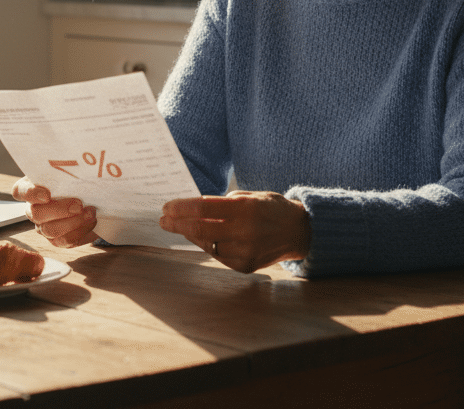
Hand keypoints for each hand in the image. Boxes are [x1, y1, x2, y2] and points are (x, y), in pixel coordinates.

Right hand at [11, 176, 98, 247]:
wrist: (89, 197)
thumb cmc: (75, 180)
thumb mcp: (69, 170)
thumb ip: (67, 168)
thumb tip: (78, 158)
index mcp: (30, 189)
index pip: (20, 191)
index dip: (31, 194)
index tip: (47, 194)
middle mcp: (33, 209)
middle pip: (37, 214)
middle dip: (60, 210)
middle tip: (79, 205)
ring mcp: (43, 227)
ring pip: (51, 230)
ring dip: (74, 222)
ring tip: (91, 213)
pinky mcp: (57, 240)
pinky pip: (66, 241)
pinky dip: (81, 231)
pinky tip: (92, 221)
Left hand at [159, 191, 310, 273]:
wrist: (299, 232)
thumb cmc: (272, 209)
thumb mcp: (250, 196)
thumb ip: (223, 202)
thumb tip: (193, 209)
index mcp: (246, 208)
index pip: (203, 208)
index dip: (181, 208)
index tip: (167, 207)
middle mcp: (245, 231)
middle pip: (199, 229)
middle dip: (177, 224)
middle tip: (164, 220)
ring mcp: (245, 251)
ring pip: (206, 244)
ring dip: (190, 235)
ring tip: (181, 227)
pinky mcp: (245, 266)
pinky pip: (217, 255)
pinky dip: (207, 245)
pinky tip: (202, 237)